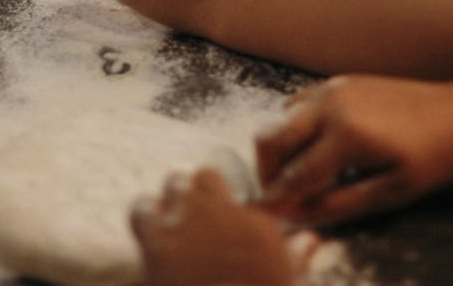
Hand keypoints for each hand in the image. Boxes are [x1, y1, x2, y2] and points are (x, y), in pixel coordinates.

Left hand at [131, 169, 298, 285]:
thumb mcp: (288, 278)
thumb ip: (297, 254)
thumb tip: (311, 239)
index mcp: (254, 221)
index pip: (244, 192)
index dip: (228, 199)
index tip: (225, 211)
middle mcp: (222, 212)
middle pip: (206, 176)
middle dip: (201, 192)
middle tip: (198, 216)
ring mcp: (187, 221)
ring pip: (175, 182)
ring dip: (174, 198)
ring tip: (174, 220)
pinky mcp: (157, 240)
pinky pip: (141, 209)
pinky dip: (145, 217)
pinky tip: (150, 234)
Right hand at [256, 75, 452, 225]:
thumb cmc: (432, 158)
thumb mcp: (392, 192)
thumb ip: (341, 204)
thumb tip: (299, 215)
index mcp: (346, 135)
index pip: (295, 174)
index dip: (277, 200)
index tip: (267, 217)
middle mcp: (331, 104)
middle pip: (273, 137)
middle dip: (266, 171)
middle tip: (275, 196)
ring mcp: (332, 87)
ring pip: (281, 117)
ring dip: (278, 147)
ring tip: (293, 175)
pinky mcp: (339, 80)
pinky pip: (299, 102)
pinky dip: (292, 126)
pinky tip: (311, 146)